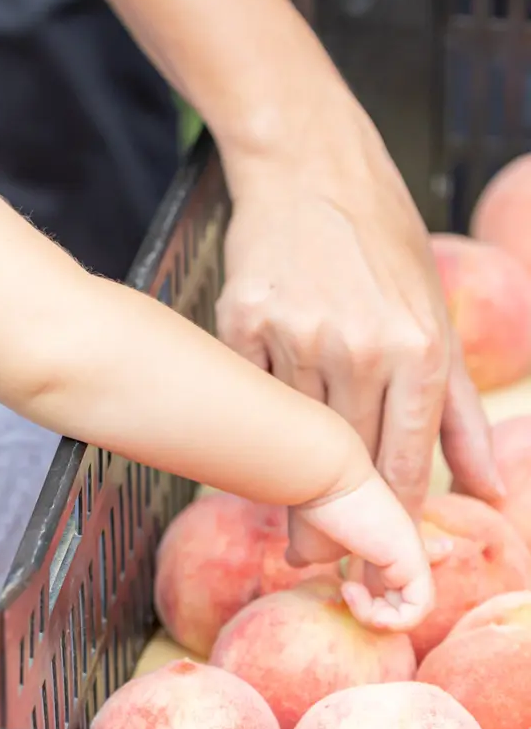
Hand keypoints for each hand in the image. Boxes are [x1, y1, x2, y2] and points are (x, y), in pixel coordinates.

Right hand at [216, 90, 500, 537]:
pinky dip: (250, 420)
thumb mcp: (437, 317)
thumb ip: (461, 412)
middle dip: (329, 520)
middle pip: (342, 462)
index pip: (403, 463)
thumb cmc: (380, 241)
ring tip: (281, 523)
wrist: (309, 166)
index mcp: (418, 347)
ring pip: (288, 434)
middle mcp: (360, 344)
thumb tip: (487, 490)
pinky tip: (250, 441)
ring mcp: (296, 331)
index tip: (376, 559)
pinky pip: (247, 391)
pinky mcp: (241, 318)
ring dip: (282, 483)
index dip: (390, 520)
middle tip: (317, 562)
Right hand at [291, 471, 435, 631]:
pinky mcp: (415, 562)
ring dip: (373, 617)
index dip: (394, 593)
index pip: (402, 571)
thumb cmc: (314, 506)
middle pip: (407, 596)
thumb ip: (309, 555)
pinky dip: (384, 620)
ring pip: (411, 610)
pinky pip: (416, 612)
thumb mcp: (308, 540)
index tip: (366, 587)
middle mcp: (403, 547)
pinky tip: (352, 593)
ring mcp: (412, 554)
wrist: (324, 479)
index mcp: (382, 541)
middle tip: (347, 591)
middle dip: (377, 612)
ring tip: (347, 592)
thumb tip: (294, 562)